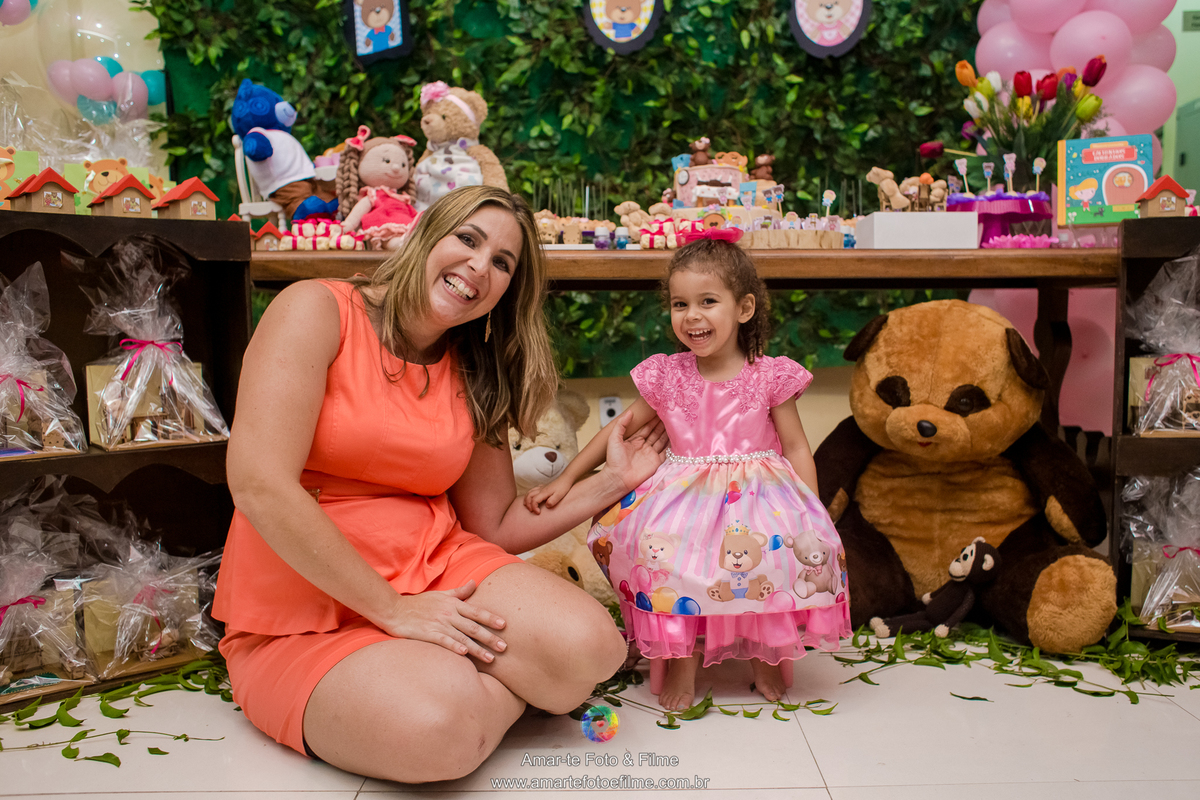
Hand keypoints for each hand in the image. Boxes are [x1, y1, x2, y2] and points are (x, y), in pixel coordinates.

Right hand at [383, 580, 506, 661]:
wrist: (394, 609)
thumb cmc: (419, 603)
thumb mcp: (441, 594)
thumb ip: (459, 592)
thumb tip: (475, 583)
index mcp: (453, 604)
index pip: (476, 612)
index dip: (491, 618)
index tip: (504, 625)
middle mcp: (448, 614)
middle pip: (473, 626)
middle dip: (490, 637)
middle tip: (505, 647)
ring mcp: (438, 624)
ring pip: (462, 637)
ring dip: (478, 648)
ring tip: (491, 658)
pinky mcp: (428, 634)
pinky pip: (444, 641)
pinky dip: (454, 646)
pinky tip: (464, 653)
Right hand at [524, 475, 571, 512]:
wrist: (565, 479)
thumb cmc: (563, 487)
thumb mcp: (559, 496)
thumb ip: (552, 501)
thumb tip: (546, 506)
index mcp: (543, 493)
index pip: (534, 501)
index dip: (534, 508)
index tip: (538, 513)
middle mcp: (540, 490)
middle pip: (528, 496)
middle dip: (527, 504)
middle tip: (531, 511)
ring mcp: (541, 487)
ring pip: (529, 492)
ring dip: (526, 499)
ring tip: (527, 506)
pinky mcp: (543, 487)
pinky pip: (532, 490)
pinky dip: (529, 494)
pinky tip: (531, 497)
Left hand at [604, 408, 667, 494]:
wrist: (618, 479)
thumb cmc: (613, 460)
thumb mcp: (614, 438)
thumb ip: (621, 425)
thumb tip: (630, 412)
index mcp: (634, 440)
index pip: (646, 428)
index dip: (652, 420)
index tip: (659, 411)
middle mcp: (643, 446)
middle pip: (655, 433)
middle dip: (662, 425)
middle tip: (670, 415)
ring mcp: (650, 454)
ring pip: (661, 441)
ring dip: (667, 433)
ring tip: (674, 424)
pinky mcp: (656, 463)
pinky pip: (665, 453)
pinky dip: (671, 446)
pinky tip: (676, 439)